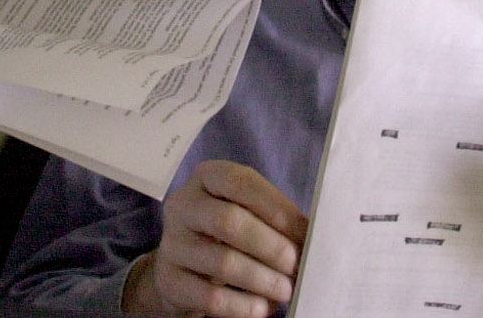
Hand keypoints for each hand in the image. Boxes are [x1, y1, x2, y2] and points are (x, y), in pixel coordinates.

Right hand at [127, 160, 307, 316]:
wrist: (182, 265)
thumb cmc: (226, 232)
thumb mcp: (246, 211)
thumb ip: (273, 216)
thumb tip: (313, 235)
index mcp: (206, 178)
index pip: (240, 183)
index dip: (276, 207)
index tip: (305, 232)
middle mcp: (183, 205)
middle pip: (228, 222)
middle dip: (271, 246)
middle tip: (296, 265)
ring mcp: (172, 243)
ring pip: (222, 262)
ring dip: (262, 279)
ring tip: (285, 290)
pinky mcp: (169, 280)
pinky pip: (210, 297)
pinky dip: (242, 306)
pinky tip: (262, 308)